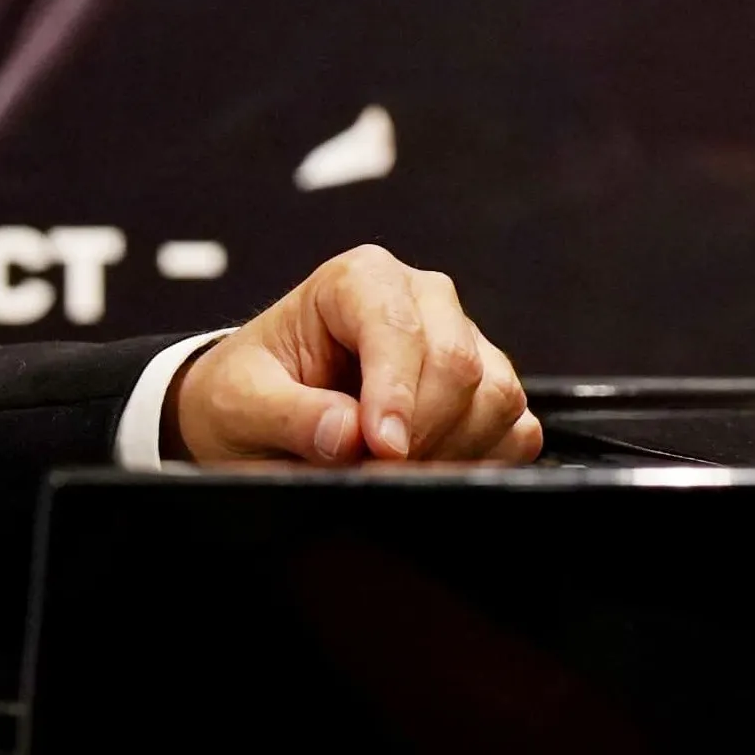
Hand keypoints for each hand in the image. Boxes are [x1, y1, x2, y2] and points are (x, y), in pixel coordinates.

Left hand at [167, 244, 541, 465]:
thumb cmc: (246, 392)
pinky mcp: (487, 390)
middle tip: (376, 474)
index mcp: (359, 280)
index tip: (382, 451)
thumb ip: (288, 415)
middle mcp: (422, 299)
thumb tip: (347, 434)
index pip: (399, 330)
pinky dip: (479, 461)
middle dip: (420, 433)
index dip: (396, 396)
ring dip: (450, 451)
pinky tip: (428, 470)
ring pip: (496, 397)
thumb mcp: (238, 404)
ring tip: (391, 474)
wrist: (258, 409)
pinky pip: (516, 429)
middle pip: (457, 364)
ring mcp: (464, 341)